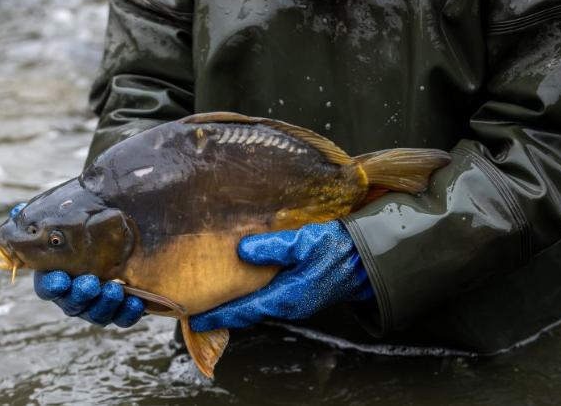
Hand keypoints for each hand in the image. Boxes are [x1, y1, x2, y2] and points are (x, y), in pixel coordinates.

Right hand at [9, 202, 144, 326]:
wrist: (120, 232)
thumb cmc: (83, 227)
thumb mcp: (63, 218)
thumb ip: (38, 217)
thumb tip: (17, 211)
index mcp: (56, 275)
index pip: (47, 287)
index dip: (52, 286)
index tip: (61, 279)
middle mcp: (74, 294)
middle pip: (71, 304)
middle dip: (81, 296)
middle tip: (91, 283)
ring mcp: (96, 304)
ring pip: (96, 314)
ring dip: (104, 305)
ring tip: (115, 290)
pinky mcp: (120, 308)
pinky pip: (122, 317)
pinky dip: (128, 313)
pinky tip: (135, 301)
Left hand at [189, 220, 373, 331]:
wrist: (368, 258)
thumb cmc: (338, 250)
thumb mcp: (306, 242)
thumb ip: (274, 247)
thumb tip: (242, 250)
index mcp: (286, 297)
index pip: (243, 311)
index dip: (217, 314)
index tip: (193, 318)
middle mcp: (287, 305)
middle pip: (245, 312)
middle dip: (221, 310)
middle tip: (194, 306)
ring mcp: (293, 301)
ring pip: (255, 306)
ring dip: (234, 303)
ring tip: (211, 295)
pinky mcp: (297, 292)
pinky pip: (265, 298)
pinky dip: (248, 295)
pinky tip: (239, 282)